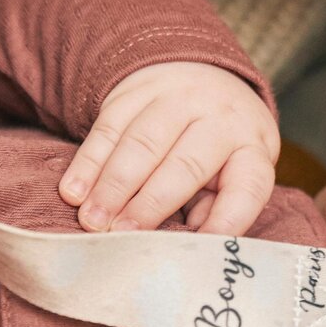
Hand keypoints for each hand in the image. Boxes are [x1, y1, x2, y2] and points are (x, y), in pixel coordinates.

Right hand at [59, 61, 278, 235]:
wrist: (202, 75)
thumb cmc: (218, 150)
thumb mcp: (232, 174)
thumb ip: (213, 208)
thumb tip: (190, 243)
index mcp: (252, 147)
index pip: (247, 187)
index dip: (227, 221)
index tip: (199, 251)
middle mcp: (220, 117)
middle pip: (185, 165)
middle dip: (148, 205)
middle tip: (121, 236)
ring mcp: (178, 97)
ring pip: (141, 143)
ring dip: (112, 186)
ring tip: (92, 221)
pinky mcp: (138, 89)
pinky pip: (108, 126)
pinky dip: (88, 162)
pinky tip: (73, 191)